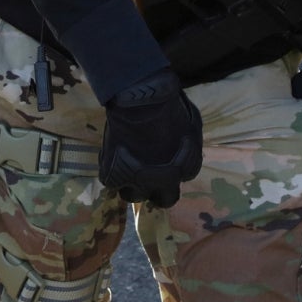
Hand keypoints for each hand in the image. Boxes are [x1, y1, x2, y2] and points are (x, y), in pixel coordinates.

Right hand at [98, 70, 202, 207]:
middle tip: (148, 175)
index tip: (165, 156)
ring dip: (130, 182)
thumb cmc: (170, 107)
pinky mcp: (113, 177)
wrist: (142, 102)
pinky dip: (109, 167)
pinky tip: (110, 151)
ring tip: (125, 161)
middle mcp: (163, 184)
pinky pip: (110, 180)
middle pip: (164, 200)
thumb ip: (189, 140)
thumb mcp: (191, 123)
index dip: (174, 167)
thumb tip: (184, 140)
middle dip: (158, 190)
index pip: (182, 177)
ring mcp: (137, 184)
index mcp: (185, 170)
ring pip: (132, 195)